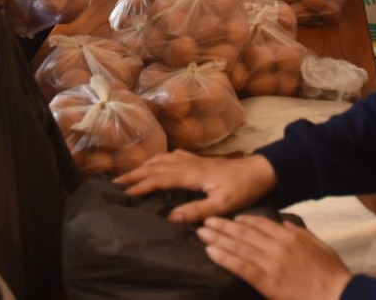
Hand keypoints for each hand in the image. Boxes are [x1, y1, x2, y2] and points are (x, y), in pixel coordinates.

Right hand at [116, 151, 275, 223]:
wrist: (261, 171)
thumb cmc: (243, 189)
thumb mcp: (222, 205)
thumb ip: (197, 210)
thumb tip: (170, 217)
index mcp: (191, 174)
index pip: (158, 178)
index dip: (140, 186)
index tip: (123, 194)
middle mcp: (189, 163)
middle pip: (155, 166)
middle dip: (134, 174)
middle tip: (114, 183)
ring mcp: (193, 160)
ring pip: (162, 159)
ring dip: (143, 166)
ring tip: (129, 174)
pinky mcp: (199, 160)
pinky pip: (171, 157)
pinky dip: (158, 160)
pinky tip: (156, 164)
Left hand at [197, 215, 351, 299]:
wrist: (337, 295)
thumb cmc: (331, 274)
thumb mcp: (319, 246)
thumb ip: (300, 233)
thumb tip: (285, 223)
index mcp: (290, 236)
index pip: (261, 224)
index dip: (243, 221)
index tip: (231, 219)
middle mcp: (277, 245)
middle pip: (244, 233)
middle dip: (224, 227)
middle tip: (206, 221)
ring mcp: (270, 263)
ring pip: (239, 247)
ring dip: (218, 239)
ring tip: (202, 233)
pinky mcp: (266, 281)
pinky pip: (241, 267)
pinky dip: (225, 258)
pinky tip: (211, 252)